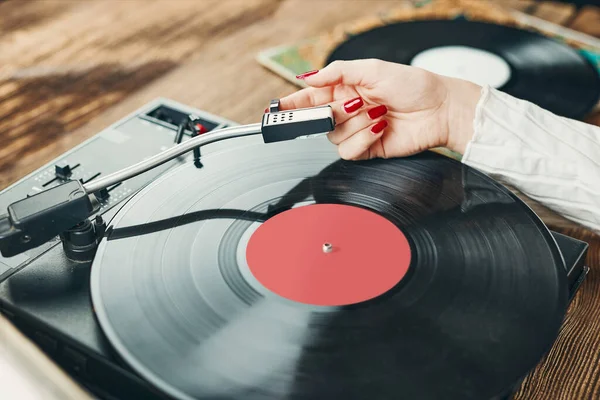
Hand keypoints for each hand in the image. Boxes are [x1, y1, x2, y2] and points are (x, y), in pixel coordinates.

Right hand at [279, 59, 481, 159]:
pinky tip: (381, 127)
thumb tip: (307, 77)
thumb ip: (337, 72)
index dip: (291, 104)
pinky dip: (364, 139)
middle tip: (350, 105)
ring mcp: (356, 131)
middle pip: (318, 119)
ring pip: (333, 137)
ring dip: (356, 125)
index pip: (311, 98)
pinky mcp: (366, 149)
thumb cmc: (412, 85)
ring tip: (378, 112)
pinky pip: (348, 151)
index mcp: (345, 89)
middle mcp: (347, 111)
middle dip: (333, 112)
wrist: (439, 110)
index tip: (275, 109)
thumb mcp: (372, 69)